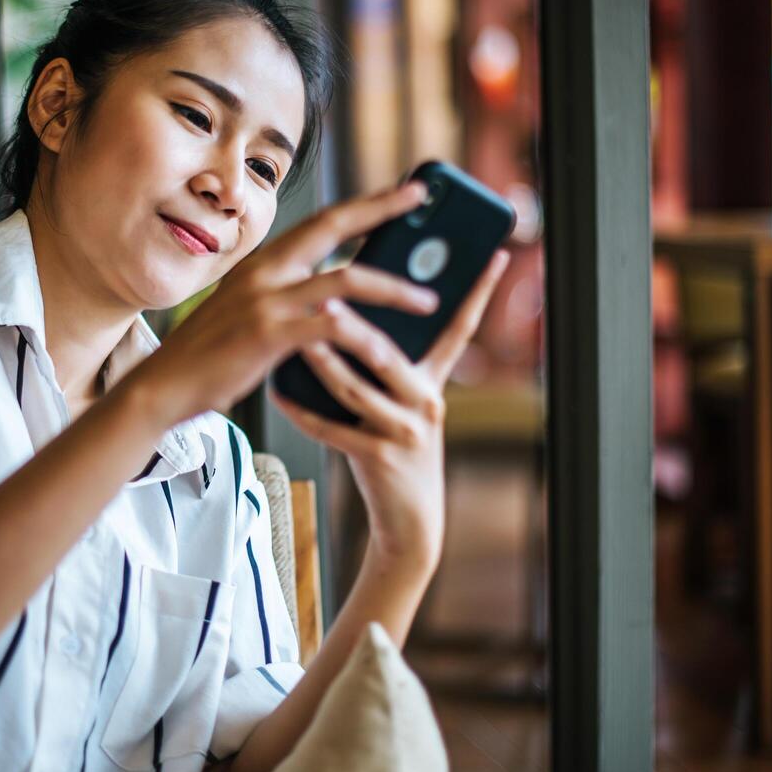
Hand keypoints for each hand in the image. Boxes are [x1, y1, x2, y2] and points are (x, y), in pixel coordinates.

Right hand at [129, 181, 441, 426]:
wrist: (164, 387)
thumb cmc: (211, 357)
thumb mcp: (250, 313)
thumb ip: (287, 299)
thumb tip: (335, 297)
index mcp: (263, 262)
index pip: (322, 221)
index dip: (364, 204)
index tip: (401, 191)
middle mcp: (265, 270)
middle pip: (334, 226)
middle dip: (382, 210)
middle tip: (422, 199)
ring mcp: (267, 300)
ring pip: (347, 278)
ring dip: (394, 288)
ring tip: (428, 301)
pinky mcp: (270, 333)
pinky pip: (333, 327)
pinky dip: (365, 338)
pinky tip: (387, 353)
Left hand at [269, 249, 510, 575]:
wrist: (411, 518)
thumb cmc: (397, 445)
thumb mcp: (404, 400)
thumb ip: (389, 361)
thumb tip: (352, 309)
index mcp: (433, 379)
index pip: (459, 327)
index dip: (477, 291)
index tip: (491, 253)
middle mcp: (426, 401)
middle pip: (388, 353)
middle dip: (356, 324)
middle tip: (328, 294)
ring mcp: (405, 431)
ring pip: (358, 389)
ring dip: (325, 362)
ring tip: (300, 336)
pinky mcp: (380, 459)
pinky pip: (335, 429)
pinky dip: (304, 412)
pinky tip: (280, 394)